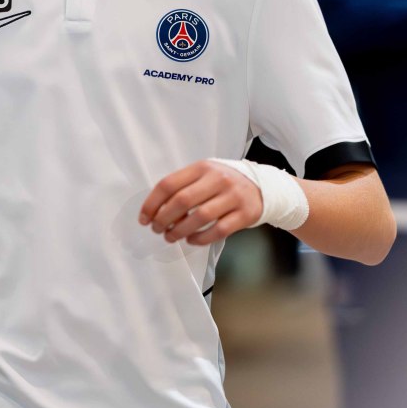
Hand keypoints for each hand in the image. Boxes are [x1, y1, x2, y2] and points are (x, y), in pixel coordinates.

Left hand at [139, 159, 262, 245]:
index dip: (152, 203)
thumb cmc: (224, 182)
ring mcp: (232, 197)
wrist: (262, 186)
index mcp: (202, 167)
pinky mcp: (244, 215)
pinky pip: (217, 230)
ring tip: (171, 237)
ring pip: (199, 217)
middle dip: (163, 219)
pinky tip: (191, 240)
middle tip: (157, 229)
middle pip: (182, 201)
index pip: (169, 184)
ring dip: (180, 231)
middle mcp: (218, 179)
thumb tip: (156, 209)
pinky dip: (200, 239)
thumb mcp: (205, 174)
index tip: (144, 218)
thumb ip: (183, 186)